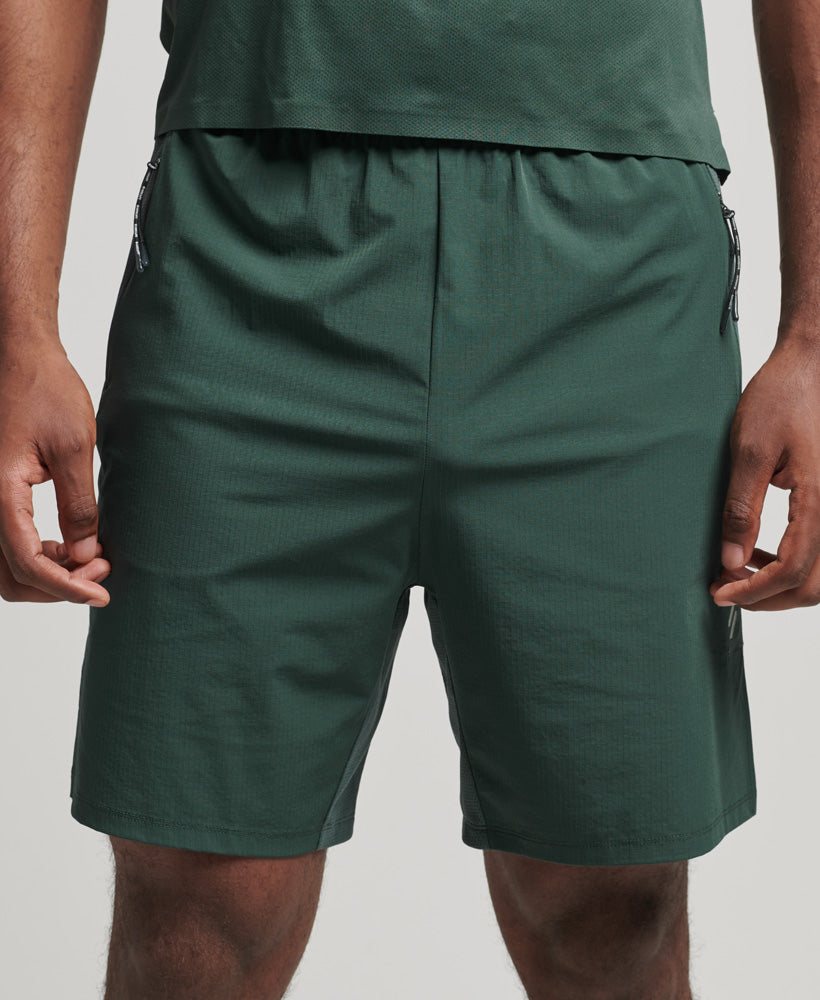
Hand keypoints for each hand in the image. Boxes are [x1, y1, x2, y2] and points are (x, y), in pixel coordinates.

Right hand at [0, 337, 109, 604]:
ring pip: (6, 566)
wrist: (19, 356)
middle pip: (10, 577)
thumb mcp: (75, 448)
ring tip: (92, 559)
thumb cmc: (45, 391)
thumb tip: (86, 556)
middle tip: (102, 572)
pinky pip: (8, 544)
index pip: (27, 562)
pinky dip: (39, 556)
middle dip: (57, 586)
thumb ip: (79, 505)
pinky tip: (73, 544)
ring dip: (47, 575)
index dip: (66, 587)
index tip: (101, 594)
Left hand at [710, 336, 819, 610]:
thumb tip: (732, 563)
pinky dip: (794, 565)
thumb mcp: (749, 452)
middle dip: (770, 598)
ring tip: (739, 574)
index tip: (719, 593)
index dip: (754, 591)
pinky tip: (759, 554)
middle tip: (726, 591)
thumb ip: (742, 510)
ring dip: (783, 585)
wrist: (811, 366)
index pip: (793, 570)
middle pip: (815, 584)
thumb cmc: (781, 399)